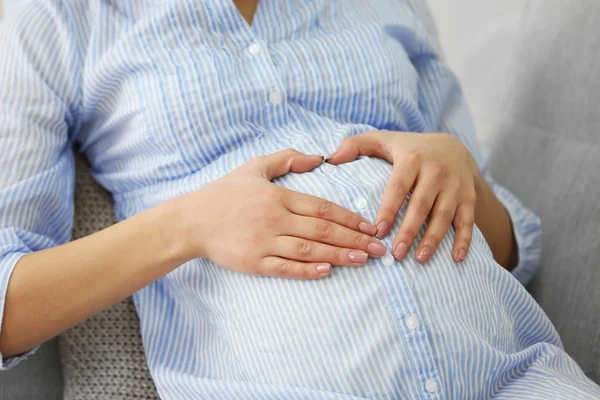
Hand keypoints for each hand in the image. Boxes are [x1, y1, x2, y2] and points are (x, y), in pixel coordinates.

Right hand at [183, 149, 386, 278]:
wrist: (192, 220)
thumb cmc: (225, 192)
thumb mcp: (254, 167)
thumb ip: (287, 159)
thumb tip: (318, 157)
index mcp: (278, 196)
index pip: (322, 207)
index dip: (349, 217)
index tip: (370, 226)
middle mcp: (274, 219)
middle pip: (322, 229)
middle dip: (354, 239)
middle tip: (379, 248)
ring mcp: (264, 242)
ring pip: (309, 250)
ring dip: (338, 255)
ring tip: (363, 259)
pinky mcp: (253, 262)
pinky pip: (285, 268)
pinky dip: (307, 271)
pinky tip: (327, 272)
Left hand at [327, 131, 480, 263]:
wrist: (454, 147)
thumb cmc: (410, 149)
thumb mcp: (384, 140)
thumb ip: (356, 145)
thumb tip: (329, 158)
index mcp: (412, 159)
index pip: (398, 187)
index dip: (389, 209)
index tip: (377, 231)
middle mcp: (437, 171)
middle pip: (421, 205)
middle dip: (409, 231)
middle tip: (396, 253)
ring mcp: (455, 185)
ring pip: (444, 215)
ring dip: (433, 239)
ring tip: (419, 259)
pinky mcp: (469, 197)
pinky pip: (468, 220)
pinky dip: (464, 240)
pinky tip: (456, 258)